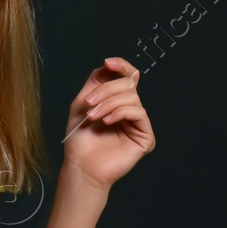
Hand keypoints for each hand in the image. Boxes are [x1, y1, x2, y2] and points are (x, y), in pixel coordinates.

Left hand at [61, 57, 155, 190]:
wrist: (81, 165)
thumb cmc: (80, 138)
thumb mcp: (83, 102)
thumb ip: (97, 81)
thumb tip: (108, 64)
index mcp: (117, 101)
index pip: (128, 76)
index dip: (121, 66)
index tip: (108, 63)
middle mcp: (130, 110)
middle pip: (127, 84)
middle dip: (105, 91)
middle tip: (88, 103)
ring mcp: (139, 123)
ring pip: (132, 97)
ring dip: (108, 104)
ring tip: (93, 116)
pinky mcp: (146, 137)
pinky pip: (138, 113)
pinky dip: (120, 113)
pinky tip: (106, 122)